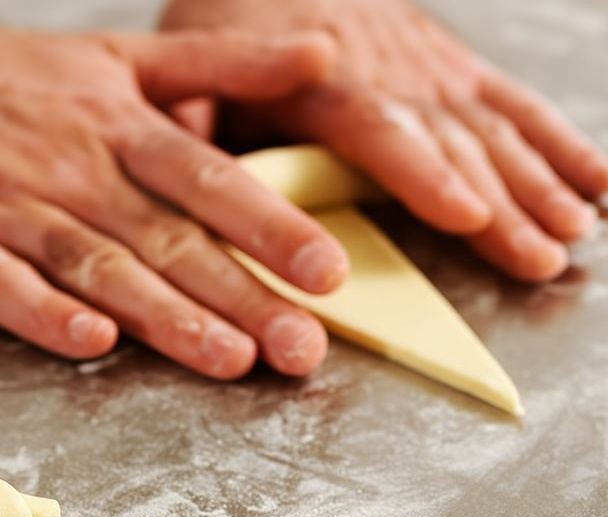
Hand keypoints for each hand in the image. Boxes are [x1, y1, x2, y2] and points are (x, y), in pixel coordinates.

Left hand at [160, 0, 607, 281]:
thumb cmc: (227, 22)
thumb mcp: (194, 67)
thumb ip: (196, 125)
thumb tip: (187, 185)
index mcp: (320, 81)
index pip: (379, 129)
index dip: (424, 173)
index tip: (464, 214)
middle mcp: (387, 72)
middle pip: (451, 140)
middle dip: (502, 201)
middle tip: (540, 256)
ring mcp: (428, 68)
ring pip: (493, 126)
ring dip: (539, 181)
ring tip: (573, 234)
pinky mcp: (452, 69)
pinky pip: (513, 104)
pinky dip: (560, 142)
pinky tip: (599, 182)